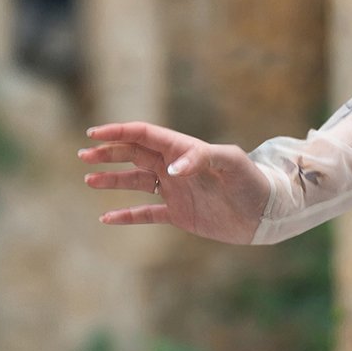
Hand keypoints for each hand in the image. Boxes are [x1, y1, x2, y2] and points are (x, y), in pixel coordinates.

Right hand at [78, 123, 272, 242]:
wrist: (267, 214)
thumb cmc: (253, 182)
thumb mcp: (232, 163)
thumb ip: (201, 159)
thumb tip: (172, 169)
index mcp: (183, 149)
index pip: (144, 135)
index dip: (118, 132)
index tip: (94, 134)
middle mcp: (175, 167)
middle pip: (134, 154)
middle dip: (108, 153)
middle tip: (84, 155)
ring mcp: (175, 190)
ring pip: (135, 182)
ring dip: (112, 180)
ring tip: (89, 180)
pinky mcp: (179, 213)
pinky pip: (146, 212)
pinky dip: (126, 215)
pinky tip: (106, 218)